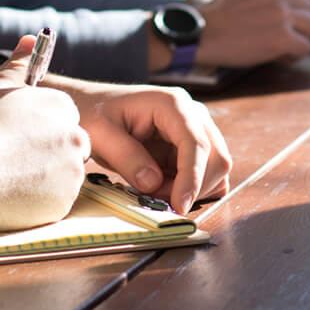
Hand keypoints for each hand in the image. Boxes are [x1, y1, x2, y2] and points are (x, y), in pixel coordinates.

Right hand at [0, 36, 88, 230]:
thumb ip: (18, 64)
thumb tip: (30, 38)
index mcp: (61, 107)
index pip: (64, 119)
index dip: (40, 130)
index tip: (18, 138)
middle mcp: (74, 136)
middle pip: (70, 146)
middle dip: (48, 153)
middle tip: (14, 160)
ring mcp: (72, 171)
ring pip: (64, 175)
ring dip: (45, 178)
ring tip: (9, 176)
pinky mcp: (65, 201)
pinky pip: (57, 201)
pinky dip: (40, 201)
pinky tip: (13, 195)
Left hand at [55, 82, 232, 213]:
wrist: (92, 106)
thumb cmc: (94, 114)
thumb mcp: (100, 134)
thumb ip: (126, 157)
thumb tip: (153, 183)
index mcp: (172, 104)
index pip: (196, 143)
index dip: (192, 177)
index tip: (179, 205)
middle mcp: (192, 114)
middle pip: (216, 157)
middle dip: (192, 186)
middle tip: (156, 199)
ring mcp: (196, 129)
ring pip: (216, 168)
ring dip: (192, 189)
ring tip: (155, 190)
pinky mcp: (192, 146)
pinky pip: (207, 173)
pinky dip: (193, 188)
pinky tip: (166, 188)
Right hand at [195, 0, 309, 67]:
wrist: (199, 35)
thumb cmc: (219, 16)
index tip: (291, 5)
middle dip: (303, 21)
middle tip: (284, 33)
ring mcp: (281, 14)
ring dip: (302, 38)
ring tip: (281, 45)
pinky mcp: (281, 37)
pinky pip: (306, 47)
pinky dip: (294, 55)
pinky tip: (277, 56)